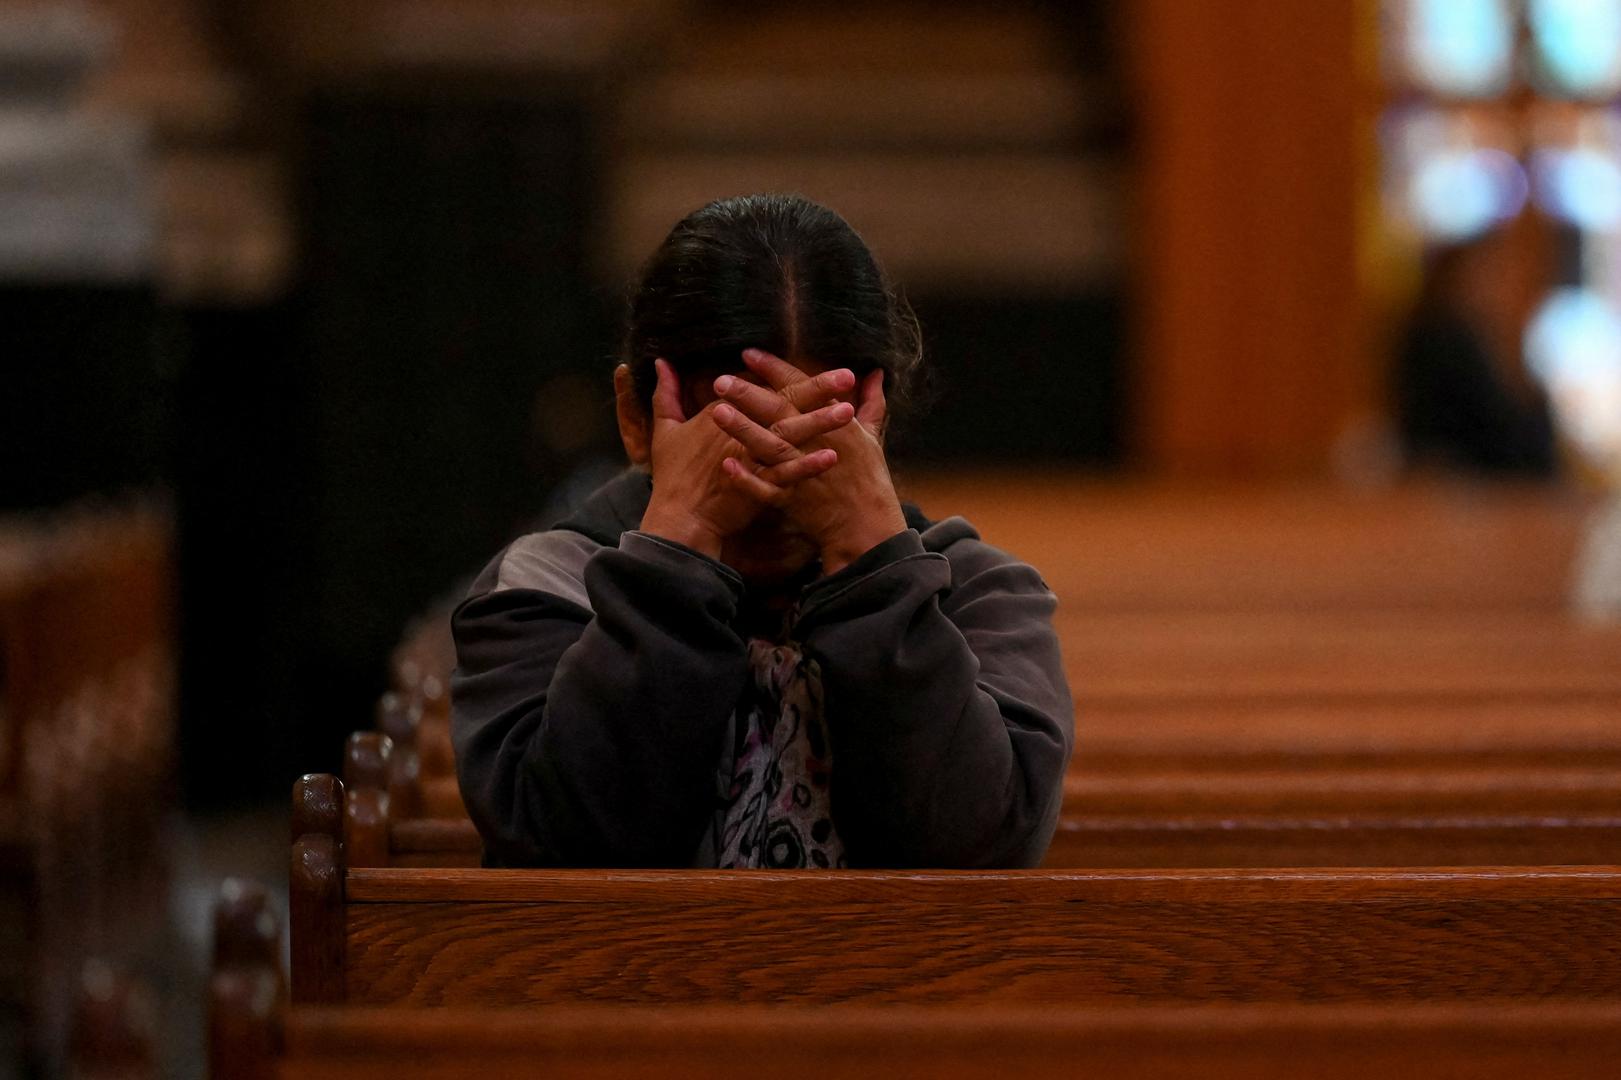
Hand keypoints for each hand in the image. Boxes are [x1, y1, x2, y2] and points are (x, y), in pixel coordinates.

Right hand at [640, 358, 852, 558]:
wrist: (679, 519)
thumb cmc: (672, 476)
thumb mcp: (665, 429)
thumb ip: (665, 393)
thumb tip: (661, 362)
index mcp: (722, 413)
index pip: (757, 386)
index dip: (782, 372)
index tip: (808, 361)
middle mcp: (741, 431)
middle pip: (784, 403)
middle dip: (817, 388)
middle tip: (847, 375)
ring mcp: (752, 458)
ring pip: (792, 435)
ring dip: (821, 422)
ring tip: (850, 410)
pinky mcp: (759, 486)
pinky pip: (789, 473)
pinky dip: (809, 465)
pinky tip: (834, 457)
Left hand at [712, 349, 907, 575]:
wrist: (868, 525)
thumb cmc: (870, 478)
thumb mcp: (874, 436)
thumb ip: (871, 402)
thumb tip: (875, 373)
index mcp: (837, 423)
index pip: (802, 388)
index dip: (775, 369)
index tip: (748, 353)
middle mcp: (818, 442)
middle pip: (780, 413)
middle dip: (750, 394)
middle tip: (721, 379)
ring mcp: (804, 471)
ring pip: (770, 446)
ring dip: (743, 429)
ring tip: (716, 412)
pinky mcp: (794, 498)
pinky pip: (767, 489)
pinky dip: (748, 479)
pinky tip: (727, 466)